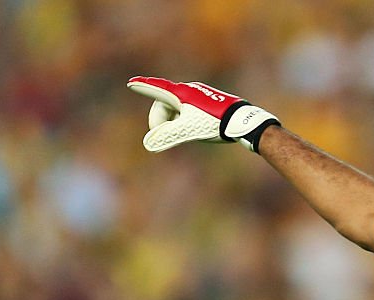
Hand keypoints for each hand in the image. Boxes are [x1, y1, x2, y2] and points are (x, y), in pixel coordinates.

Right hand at [126, 76, 278, 152]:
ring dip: (175, 121)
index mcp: (181, 94)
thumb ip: (167, 136)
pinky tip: (197, 128)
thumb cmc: (213, 123)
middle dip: (161, 120)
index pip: (156, 89)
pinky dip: (185, 119)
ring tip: (187, 132)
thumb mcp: (188, 131)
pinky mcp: (208, 100)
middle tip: (163, 136)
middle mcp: (188, 90)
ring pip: (178, 108)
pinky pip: (189, 109)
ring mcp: (199, 94)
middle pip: (165, 104)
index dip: (143, 87)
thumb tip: (148, 143)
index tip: (131, 82)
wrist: (241, 120)